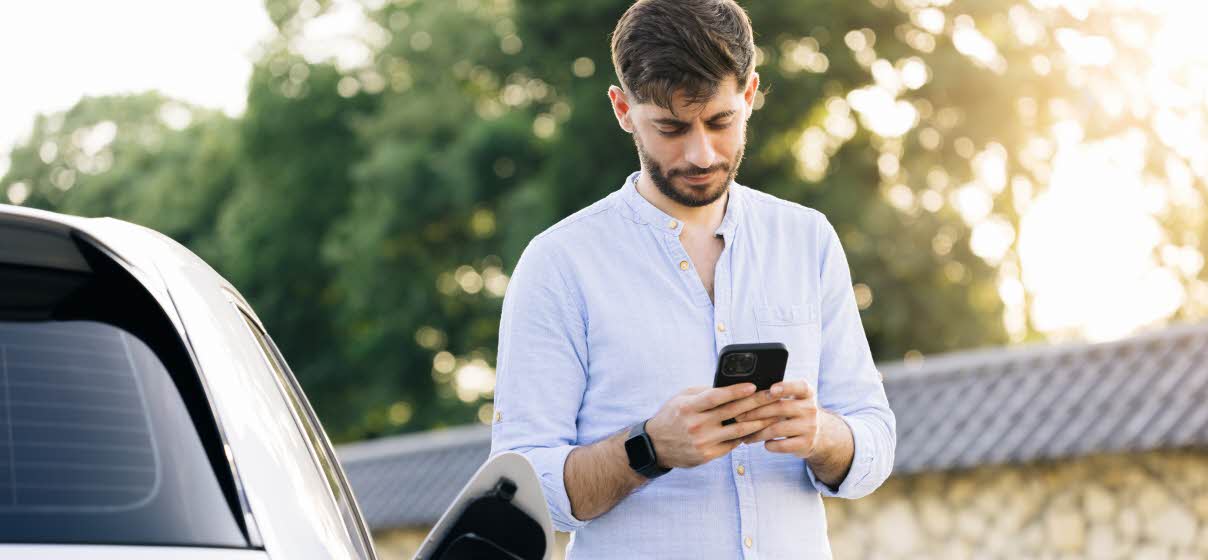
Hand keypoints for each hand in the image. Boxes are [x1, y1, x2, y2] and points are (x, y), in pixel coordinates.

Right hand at [644, 383, 780, 468]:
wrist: (656, 446)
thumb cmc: (672, 416)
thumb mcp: (681, 399)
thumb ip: (703, 392)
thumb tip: (729, 385)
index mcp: (689, 407)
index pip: (716, 397)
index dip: (736, 391)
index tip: (754, 386)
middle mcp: (696, 425)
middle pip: (732, 412)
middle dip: (756, 403)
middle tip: (773, 396)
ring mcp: (703, 442)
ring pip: (737, 431)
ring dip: (758, 422)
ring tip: (773, 414)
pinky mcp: (707, 455)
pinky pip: (732, 444)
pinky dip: (745, 436)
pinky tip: (758, 429)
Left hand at [734, 380, 820, 458]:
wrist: (817, 436)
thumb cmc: (794, 413)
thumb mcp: (793, 400)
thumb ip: (776, 395)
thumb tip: (744, 394)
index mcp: (806, 393)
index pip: (800, 387)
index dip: (785, 387)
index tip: (771, 390)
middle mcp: (810, 408)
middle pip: (780, 408)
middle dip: (755, 412)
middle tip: (738, 417)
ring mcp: (809, 427)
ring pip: (778, 429)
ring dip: (758, 432)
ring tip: (745, 435)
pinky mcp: (805, 443)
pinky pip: (782, 445)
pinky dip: (770, 445)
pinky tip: (763, 443)